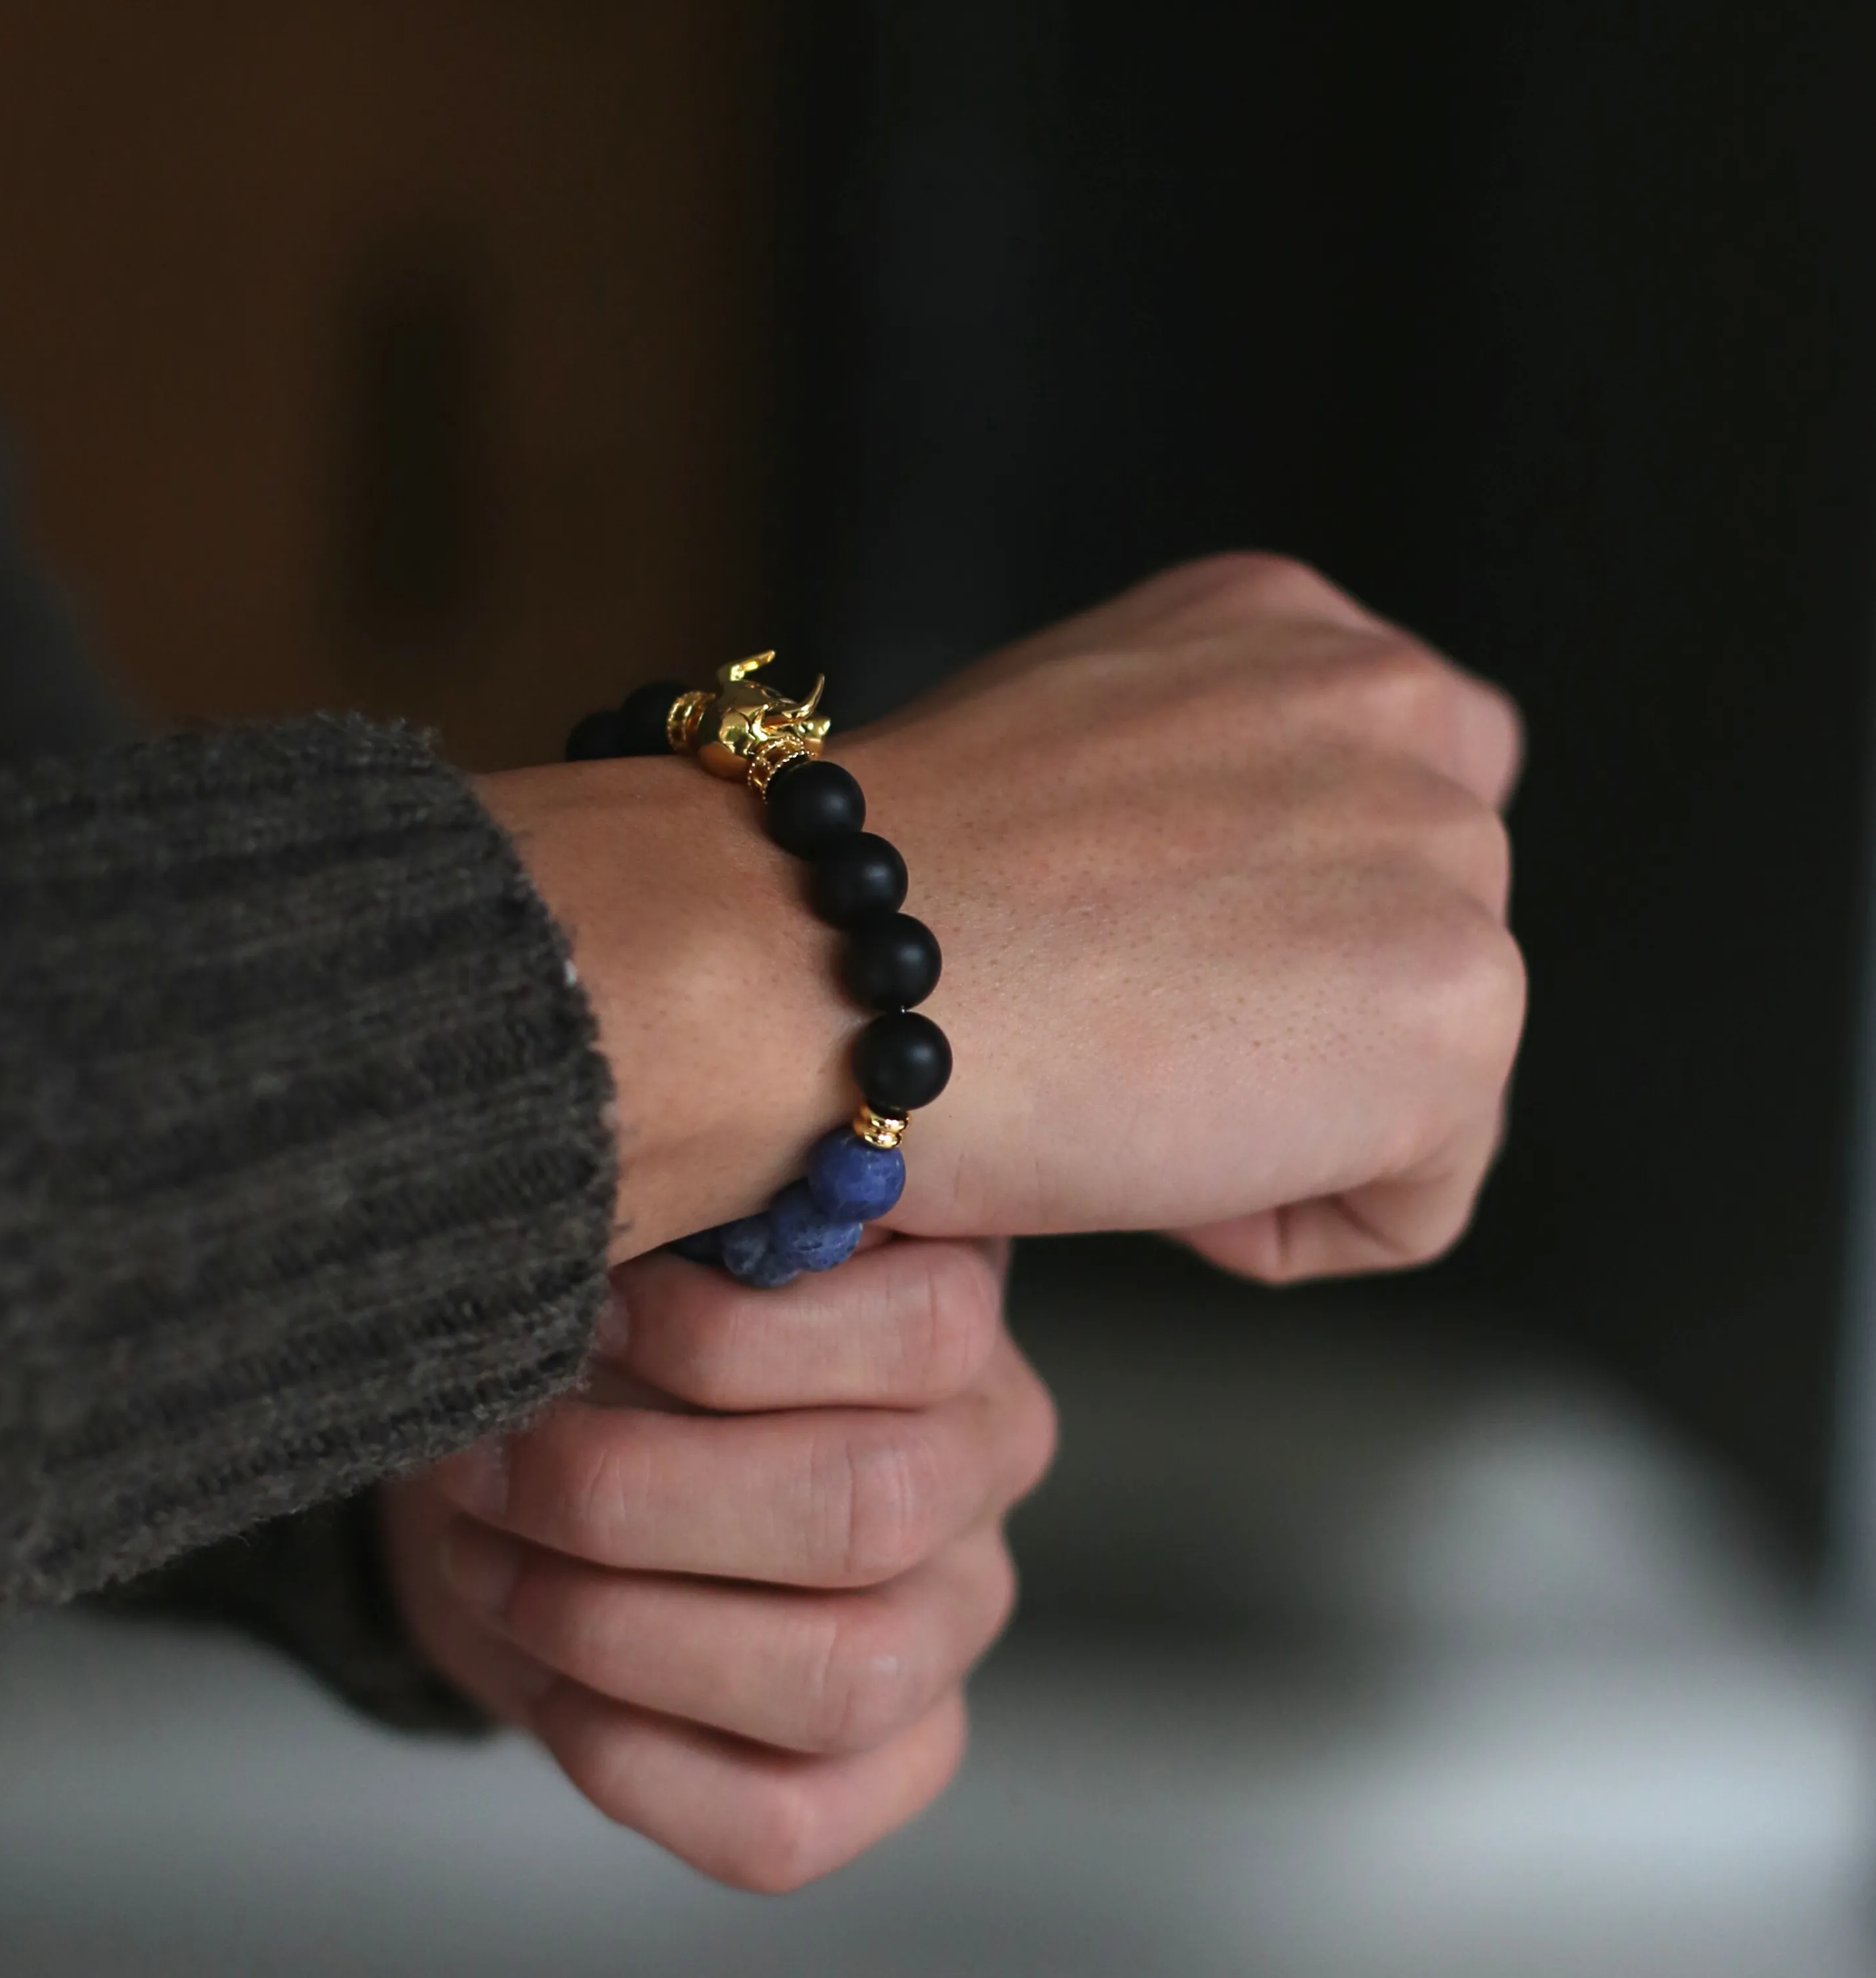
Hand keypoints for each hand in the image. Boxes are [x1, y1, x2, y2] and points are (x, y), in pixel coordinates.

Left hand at [382, 1235, 1053, 1891]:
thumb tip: (611, 1231)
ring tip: (490, 1560)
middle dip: (633, 1495)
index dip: (729, 1334)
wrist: (568, 1468)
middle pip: (868, 1507)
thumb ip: (673, 1233)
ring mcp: (954, 1627)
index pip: (929, 1329)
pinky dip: (630, 1756)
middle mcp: (986, 1471)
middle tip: (492, 1462)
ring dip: (615, 1625)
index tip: (586, 1314)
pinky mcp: (896, 1762)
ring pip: (838, 1675)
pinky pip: (783, 1821)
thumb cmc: (616, 1337)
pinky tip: (547, 1676)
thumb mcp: (650, 1250)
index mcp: (959, 1325)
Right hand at [482, 552, 1523, 1275]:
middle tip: (1112, 1046)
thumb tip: (1253, 926)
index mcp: (1286, 627)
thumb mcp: (1066, 760)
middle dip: (1285, 1031)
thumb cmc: (879, 896)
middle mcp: (1393, 705)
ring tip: (1116, 1103)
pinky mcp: (1460, 1010)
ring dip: (1281, 1129)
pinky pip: (1419, 1201)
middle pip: (1415, 944)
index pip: (1384, 807)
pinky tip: (1149, 1172)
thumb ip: (1199, 790)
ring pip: (1421, 1076)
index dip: (1267, 928)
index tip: (1135, 966)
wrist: (810, 959)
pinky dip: (1287, 1227)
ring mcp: (1443, 851)